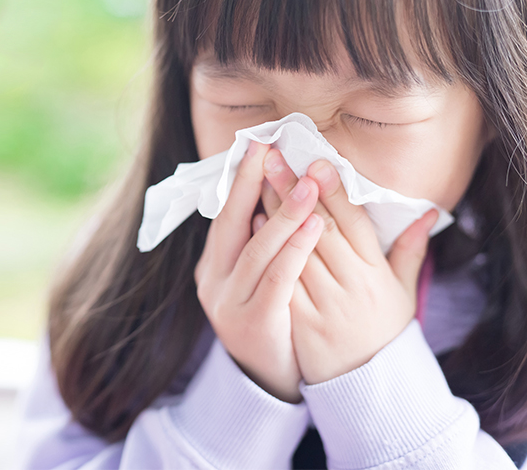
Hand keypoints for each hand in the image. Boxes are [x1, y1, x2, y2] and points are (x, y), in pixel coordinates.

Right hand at [195, 140, 324, 402]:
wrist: (268, 383)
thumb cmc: (272, 321)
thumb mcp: (259, 279)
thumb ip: (262, 241)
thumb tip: (278, 196)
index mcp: (213, 265)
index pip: (225, 214)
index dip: (241, 180)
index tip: (258, 145)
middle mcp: (213, 280)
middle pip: (231, 223)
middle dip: (252, 184)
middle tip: (271, 148)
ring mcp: (229, 302)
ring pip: (257, 249)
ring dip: (283, 212)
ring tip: (307, 183)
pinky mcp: (253, 321)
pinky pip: (276, 277)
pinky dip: (294, 248)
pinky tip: (313, 226)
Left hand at [254, 149, 436, 384]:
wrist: (366, 386)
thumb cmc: (382, 332)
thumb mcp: (401, 292)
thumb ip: (410, 250)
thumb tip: (429, 212)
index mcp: (376, 273)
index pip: (353, 223)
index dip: (333, 190)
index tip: (316, 160)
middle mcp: (352, 285)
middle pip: (319, 228)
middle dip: (295, 190)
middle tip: (275, 156)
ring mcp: (324, 304)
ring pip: (296, 250)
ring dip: (275, 212)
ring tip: (257, 179)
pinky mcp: (299, 321)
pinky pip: (281, 279)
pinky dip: (267, 251)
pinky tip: (251, 225)